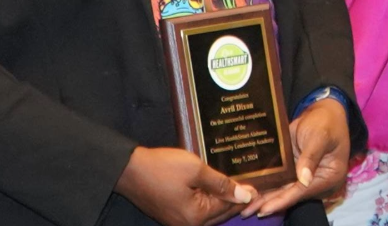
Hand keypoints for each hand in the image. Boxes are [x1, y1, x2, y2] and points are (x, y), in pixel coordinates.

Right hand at [118, 146, 251, 225]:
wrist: (129, 170)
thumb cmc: (162, 167)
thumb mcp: (196, 170)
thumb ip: (222, 184)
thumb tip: (245, 196)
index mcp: (196, 217)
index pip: (228, 207)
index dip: (244, 195)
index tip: (259, 187)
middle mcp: (188, 225)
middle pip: (220, 214)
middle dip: (235, 201)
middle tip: (252, 187)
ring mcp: (178, 222)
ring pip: (209, 214)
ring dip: (221, 201)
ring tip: (236, 186)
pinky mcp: (171, 216)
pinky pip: (196, 212)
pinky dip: (207, 202)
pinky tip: (214, 189)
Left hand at [241, 97, 351, 216]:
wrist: (324, 110)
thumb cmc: (326, 122)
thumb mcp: (320, 136)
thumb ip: (311, 157)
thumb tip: (304, 179)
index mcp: (329, 176)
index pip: (303, 191)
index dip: (284, 200)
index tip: (266, 208)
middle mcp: (316, 180)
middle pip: (290, 194)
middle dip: (269, 204)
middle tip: (247, 212)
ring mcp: (303, 175)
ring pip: (282, 189)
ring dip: (264, 198)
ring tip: (244, 209)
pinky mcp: (293, 168)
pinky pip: (279, 180)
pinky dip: (266, 186)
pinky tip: (250, 191)